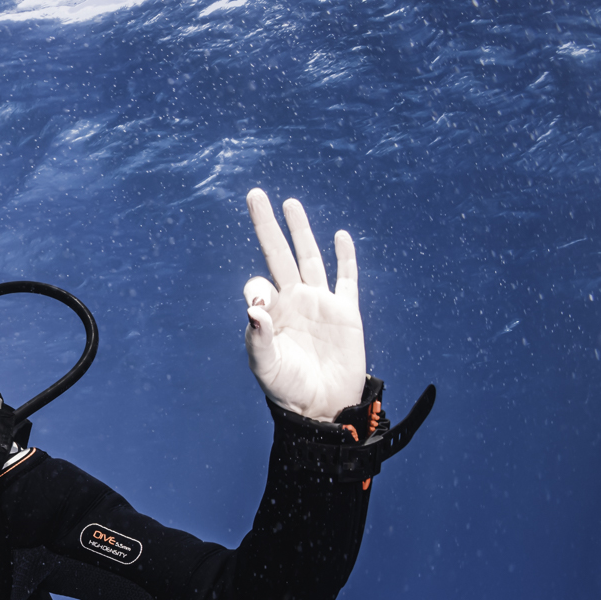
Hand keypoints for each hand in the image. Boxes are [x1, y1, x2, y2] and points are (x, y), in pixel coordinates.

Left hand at [242, 189, 367, 422]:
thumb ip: (258, 336)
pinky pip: (346, 278)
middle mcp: (293, 301)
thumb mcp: (265, 365)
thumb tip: (254, 306)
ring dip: (300, 230)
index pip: (257, 283)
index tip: (262, 304)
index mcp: (271, 312)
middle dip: (267, 225)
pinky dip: (345, 257)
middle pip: (279, 253)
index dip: (256, 286)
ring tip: (290, 203)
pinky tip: (340, 236)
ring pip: (309, 257)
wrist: (322, 405)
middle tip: (255, 194)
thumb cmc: (287, 388)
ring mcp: (320, 303)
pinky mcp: (346, 311)